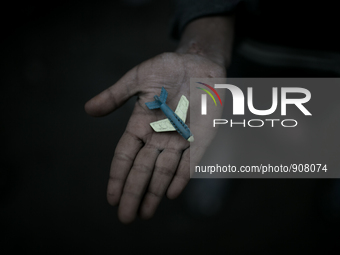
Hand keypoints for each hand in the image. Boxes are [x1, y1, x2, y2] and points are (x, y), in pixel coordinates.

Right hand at [85, 52, 224, 222]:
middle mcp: (159, 135)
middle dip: (134, 193)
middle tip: (126, 218)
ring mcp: (180, 137)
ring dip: (155, 191)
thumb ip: (115, 95)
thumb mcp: (137, 79)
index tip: (111, 198)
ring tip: (146, 213)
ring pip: (164, 170)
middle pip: (143, 169)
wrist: (196, 61)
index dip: (117, 176)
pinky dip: (182, 175)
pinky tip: (171, 193)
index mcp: (141, 124)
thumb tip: (88, 109)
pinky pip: (191, 158)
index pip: (125, 155)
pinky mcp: (201, 134)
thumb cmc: (166, 69)